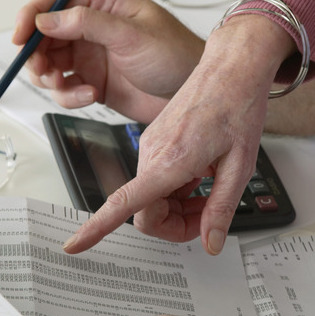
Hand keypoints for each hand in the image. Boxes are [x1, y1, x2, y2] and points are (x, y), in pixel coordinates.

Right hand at [14, 0, 204, 123]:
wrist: (192, 94)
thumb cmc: (176, 55)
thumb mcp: (132, 35)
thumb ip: (88, 24)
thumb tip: (47, 19)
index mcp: (105, 4)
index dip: (33, 14)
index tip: (21, 35)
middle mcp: (93, 28)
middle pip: (46, 34)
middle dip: (37, 53)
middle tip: (41, 69)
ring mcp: (92, 56)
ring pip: (51, 63)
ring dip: (50, 76)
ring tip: (63, 84)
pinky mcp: (93, 83)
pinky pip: (66, 89)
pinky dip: (70, 95)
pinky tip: (90, 95)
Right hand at [63, 14, 296, 253]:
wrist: (232, 69)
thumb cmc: (238, 107)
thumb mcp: (240, 165)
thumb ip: (222, 208)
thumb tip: (210, 243)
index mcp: (170, 160)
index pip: (124, 204)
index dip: (96, 228)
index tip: (73, 246)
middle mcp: (152, 153)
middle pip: (146, 213)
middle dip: (175, 224)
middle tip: (210, 216)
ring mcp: (151, 146)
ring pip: (152, 198)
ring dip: (178, 207)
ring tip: (212, 190)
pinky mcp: (155, 141)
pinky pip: (155, 179)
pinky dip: (176, 189)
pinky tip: (202, 175)